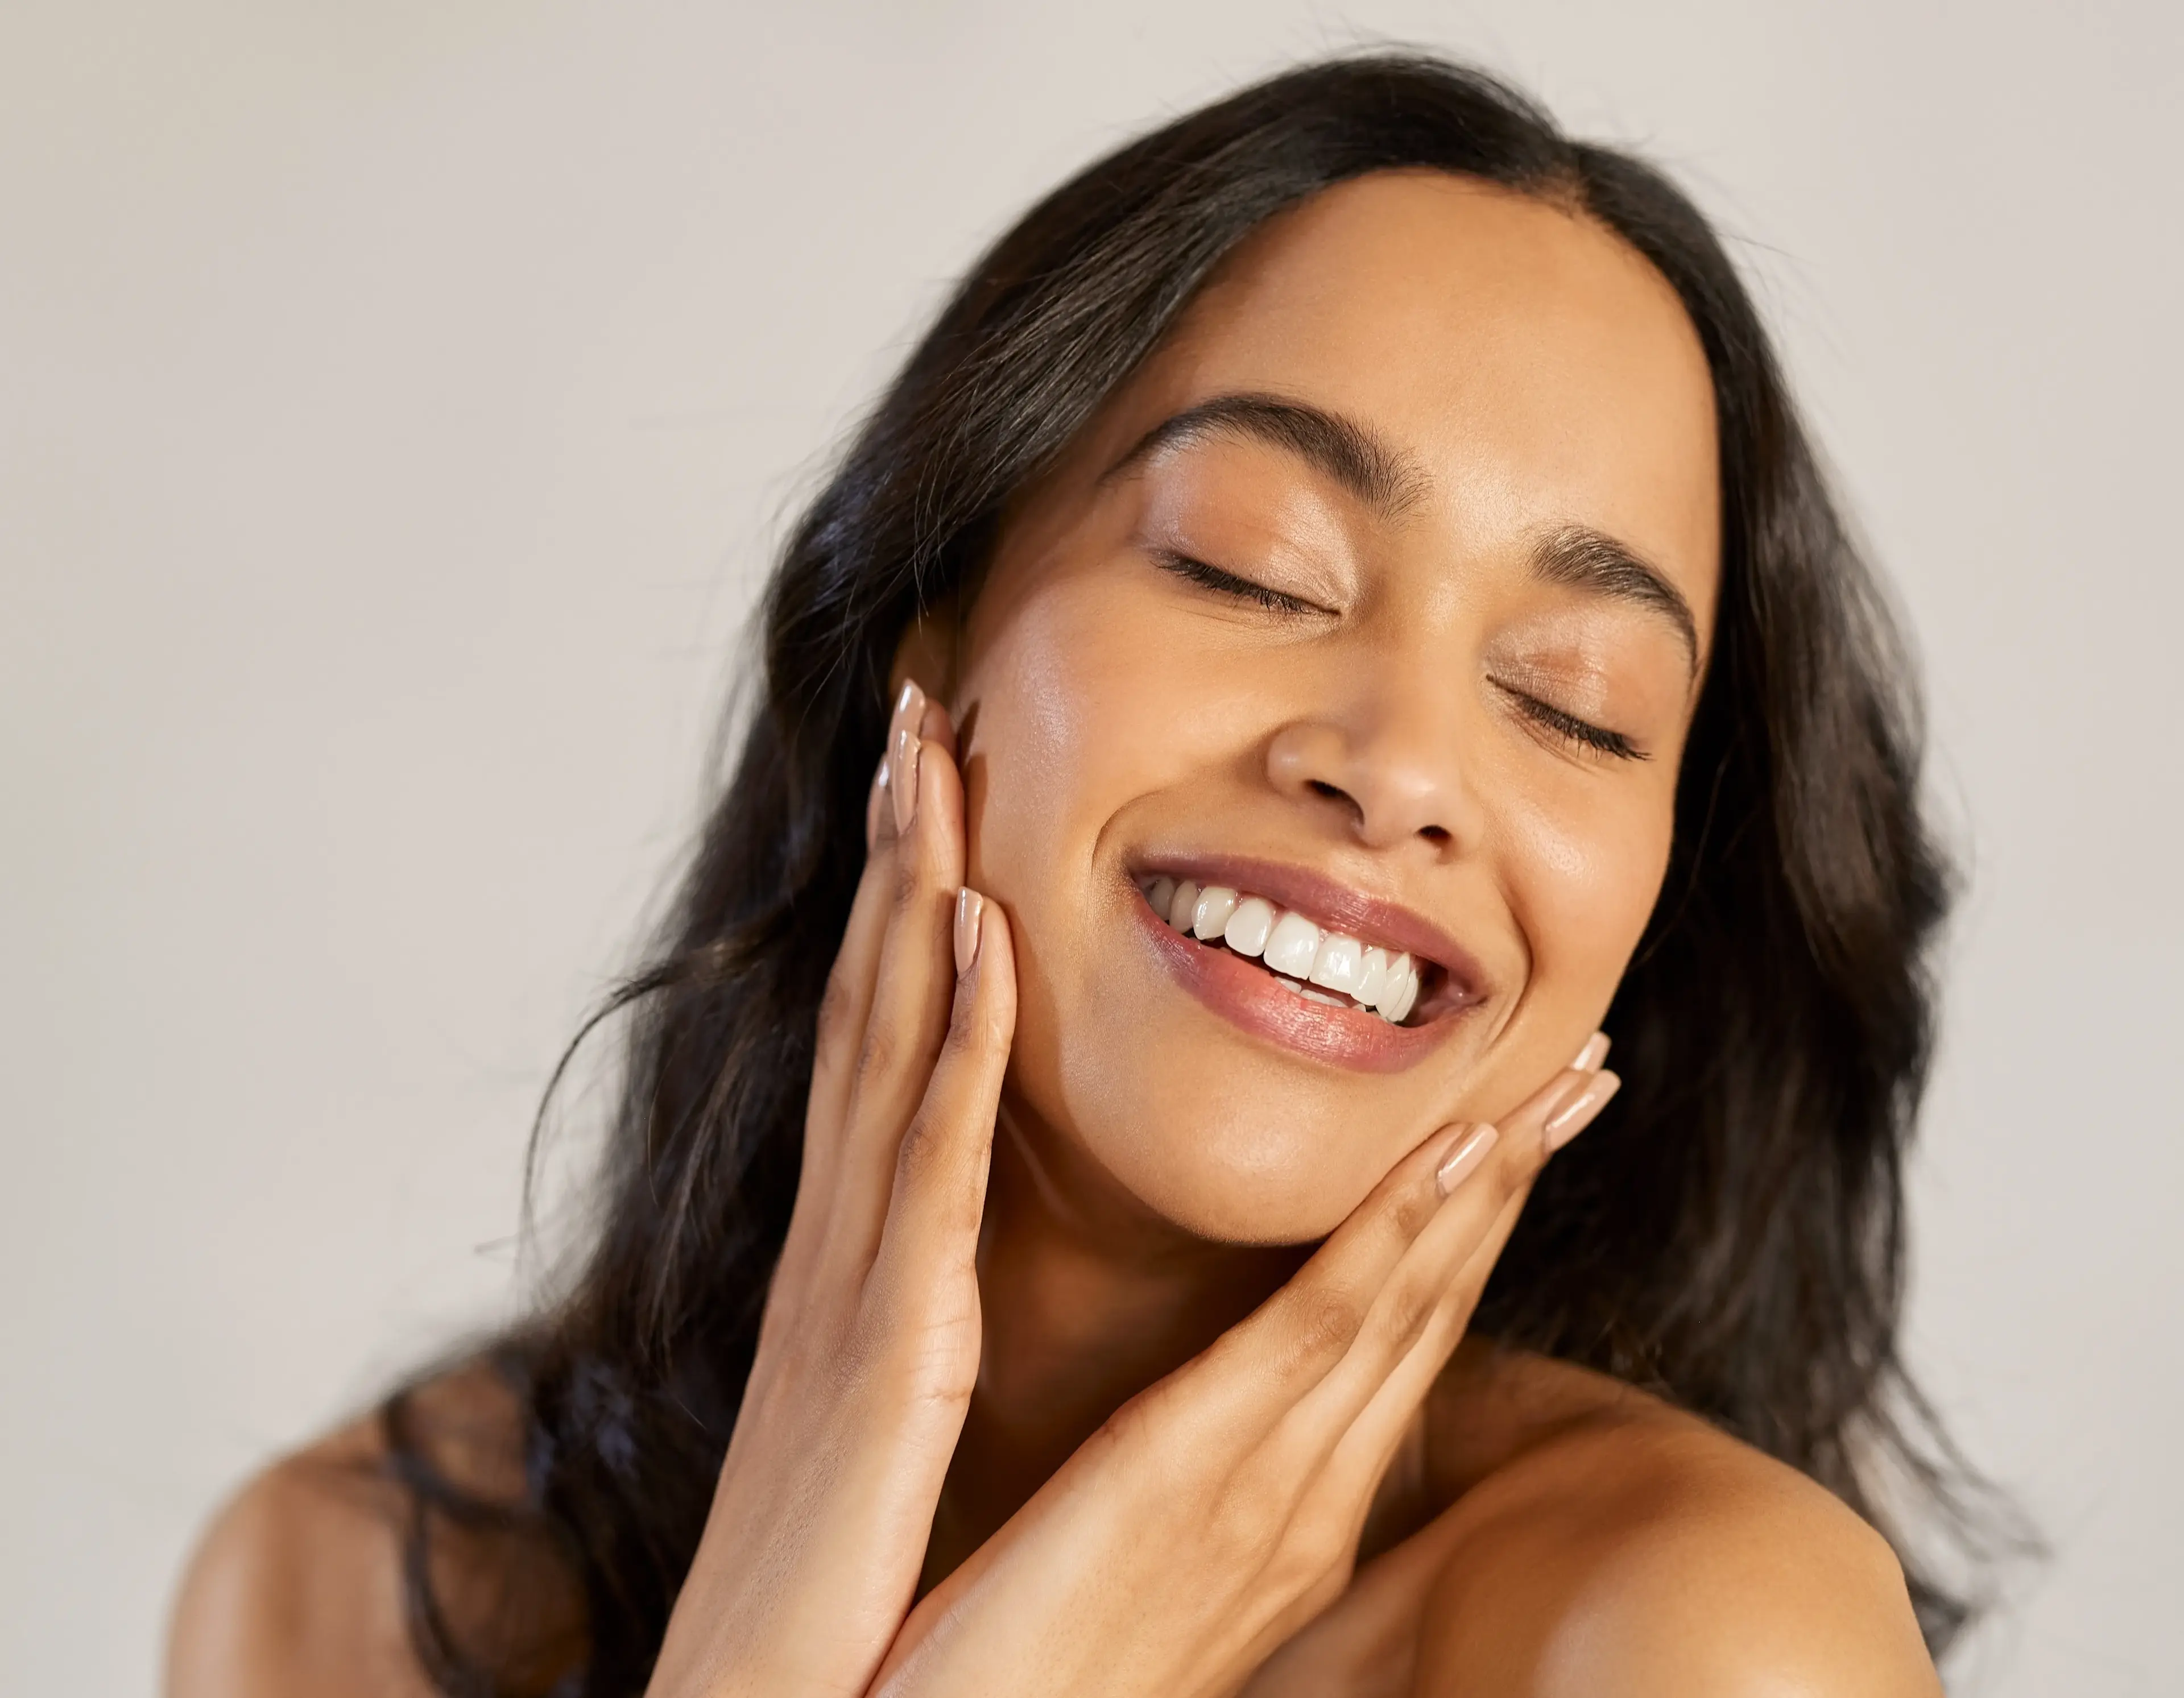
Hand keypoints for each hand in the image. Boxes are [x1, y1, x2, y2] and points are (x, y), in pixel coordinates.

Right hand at [644, 681, 1015, 1697]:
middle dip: (897, 852)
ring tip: (936, 754)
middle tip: (924, 708)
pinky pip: (927, 1164)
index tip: (939, 792)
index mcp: (860, 1268)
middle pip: (874, 1009)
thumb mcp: (880, 1426)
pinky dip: (952, 1036)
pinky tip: (977, 928)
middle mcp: (843, 1247)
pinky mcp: (884, 1346)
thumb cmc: (836, 1598)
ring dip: (914, 890)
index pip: (887, 1052)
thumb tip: (940, 1264)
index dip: (907, 914)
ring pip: (888, 1046)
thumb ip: (908, 1326)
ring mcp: (853, 1283)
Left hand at [869, 1042, 1620, 1697]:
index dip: (1473, 1229)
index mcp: (1297, 1517)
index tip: (1518, 1128)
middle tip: (1588, 1071)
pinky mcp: (1196, 1470)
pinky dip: (1397, 1235)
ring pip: (1409, 1303)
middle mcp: (1310, 1501)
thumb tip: (1212, 1422)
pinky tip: (1452, 1155)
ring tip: (1557, 1080)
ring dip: (1490, 1182)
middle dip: (1518, 1185)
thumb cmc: (1027, 1675)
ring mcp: (1272, 1490)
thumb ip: (1196, 1493)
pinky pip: (1321, 1328)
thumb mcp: (1134, 1575)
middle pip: (1438, 1310)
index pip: (1405, 1344)